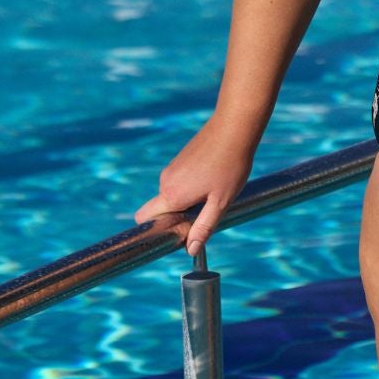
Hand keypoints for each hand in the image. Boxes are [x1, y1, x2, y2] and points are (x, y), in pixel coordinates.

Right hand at [133, 116, 257, 257]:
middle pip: (160, 210)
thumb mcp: (220, 202)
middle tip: (205, 213)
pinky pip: (178, 183)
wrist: (234, 128)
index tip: (177, 234)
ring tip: (214, 193)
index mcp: (172, 195)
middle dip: (177, 217)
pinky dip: (191, 188)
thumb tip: (190, 250)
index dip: (157, 230)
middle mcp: (165, 181)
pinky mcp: (179, 160)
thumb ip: (203, 227)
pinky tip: (213, 180)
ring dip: (187, 202)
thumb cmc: (230, 166)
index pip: (144, 218)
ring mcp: (171, 168)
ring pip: (172, 196)